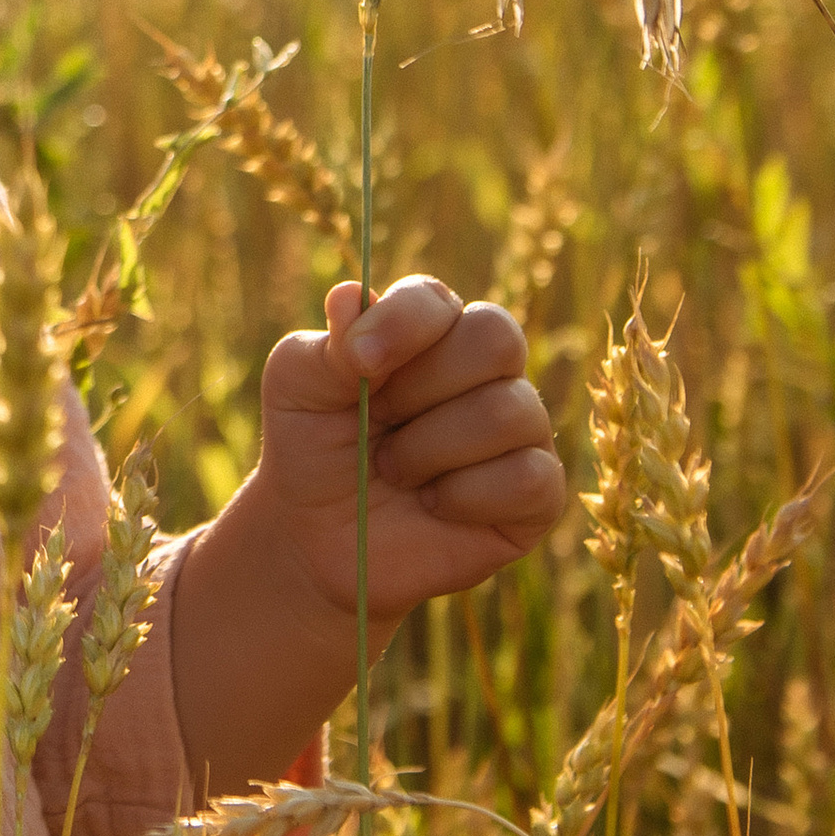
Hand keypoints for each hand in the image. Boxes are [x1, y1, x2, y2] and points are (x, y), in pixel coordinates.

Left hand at [257, 274, 568, 633]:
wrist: (319, 540)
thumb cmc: (313, 449)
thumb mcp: (297, 388)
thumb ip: (326, 346)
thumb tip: (352, 296)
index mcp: (431, 330)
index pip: (439, 300)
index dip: (403, 323)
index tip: (358, 361)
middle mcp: (486, 370)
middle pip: (496, 338)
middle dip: (421, 391)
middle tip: (379, 425)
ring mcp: (520, 429)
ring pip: (508, 411)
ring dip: (430, 450)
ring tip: (394, 470)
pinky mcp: (537, 495)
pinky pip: (528, 477)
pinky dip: (464, 496)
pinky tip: (434, 504)